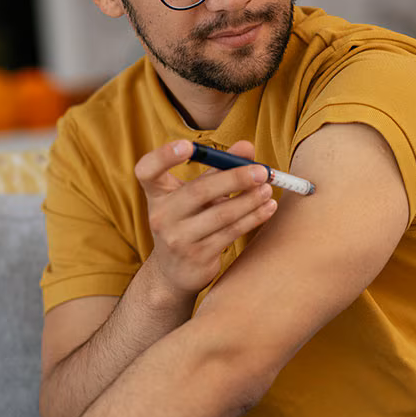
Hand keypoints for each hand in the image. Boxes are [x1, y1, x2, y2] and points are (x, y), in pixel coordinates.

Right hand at [134, 139, 277, 296]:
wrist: (175, 271)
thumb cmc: (187, 221)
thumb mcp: (195, 193)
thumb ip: (218, 167)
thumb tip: (247, 146)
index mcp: (157, 194)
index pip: (147, 171)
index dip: (164, 156)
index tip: (188, 145)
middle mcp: (161, 216)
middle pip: (199, 191)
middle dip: (235, 178)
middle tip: (262, 171)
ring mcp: (178, 239)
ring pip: (221, 215)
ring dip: (250, 200)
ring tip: (268, 189)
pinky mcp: (197, 257)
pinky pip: (231, 233)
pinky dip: (253, 218)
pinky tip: (267, 208)